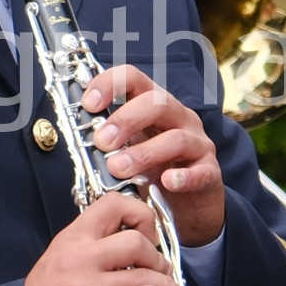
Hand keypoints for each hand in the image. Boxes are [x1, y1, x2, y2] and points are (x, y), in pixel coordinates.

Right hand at [23, 195, 180, 285]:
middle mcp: (80, 258)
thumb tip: (125, 244)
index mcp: (71, 239)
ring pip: (143, 274)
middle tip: (159, 269)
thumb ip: (88, 249)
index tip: (146, 232)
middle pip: (136, 240)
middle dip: (157, 256)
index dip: (139, 214)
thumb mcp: (57, 261)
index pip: (112, 204)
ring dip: (164, 284)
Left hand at [84, 65, 224, 246]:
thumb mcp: (129, 149)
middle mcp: (179, 118)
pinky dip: (183, 177)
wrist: (190, 207)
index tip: (88, 104)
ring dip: (144, 152)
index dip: (110, 84)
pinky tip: (167, 182)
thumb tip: (75, 132)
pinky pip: (201, 171)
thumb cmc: (154, 172)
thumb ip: (109, 139)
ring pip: (176, 137)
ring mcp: (198, 144)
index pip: (134, 78)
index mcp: (155, 105)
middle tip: (102, 142)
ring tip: (118, 169)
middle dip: (125, 120)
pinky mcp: (210, 172)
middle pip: (157, 102)